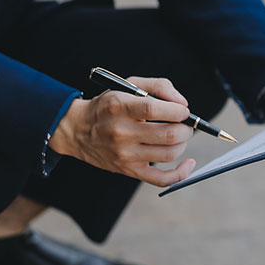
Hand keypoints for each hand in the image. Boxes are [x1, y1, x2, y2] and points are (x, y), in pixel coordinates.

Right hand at [49, 77, 195, 186]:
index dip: (178, 111)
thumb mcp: (128, 85)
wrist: (76, 129)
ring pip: (169, 154)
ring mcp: (124, 154)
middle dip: (186, 129)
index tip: (183, 111)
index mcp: (120, 107)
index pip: (155, 109)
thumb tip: (183, 104)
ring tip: (178, 136)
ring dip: (183, 144)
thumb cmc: (108, 106)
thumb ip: (159, 86)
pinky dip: (181, 173)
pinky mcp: (128, 170)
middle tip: (185, 124)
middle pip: (168, 134)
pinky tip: (188, 163)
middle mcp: (121, 132)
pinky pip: (161, 179)